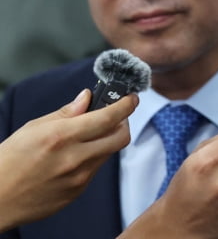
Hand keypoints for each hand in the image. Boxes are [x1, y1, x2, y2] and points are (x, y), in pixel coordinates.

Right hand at [0, 89, 136, 230]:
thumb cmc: (7, 162)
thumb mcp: (32, 129)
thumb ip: (65, 113)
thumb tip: (87, 97)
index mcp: (62, 136)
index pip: (109, 117)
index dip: (126, 105)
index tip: (131, 99)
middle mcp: (74, 158)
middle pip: (120, 137)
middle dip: (123, 123)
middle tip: (113, 118)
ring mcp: (78, 178)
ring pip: (108, 153)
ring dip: (105, 141)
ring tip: (85, 138)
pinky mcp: (76, 192)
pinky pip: (94, 170)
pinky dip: (91, 159)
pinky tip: (72, 158)